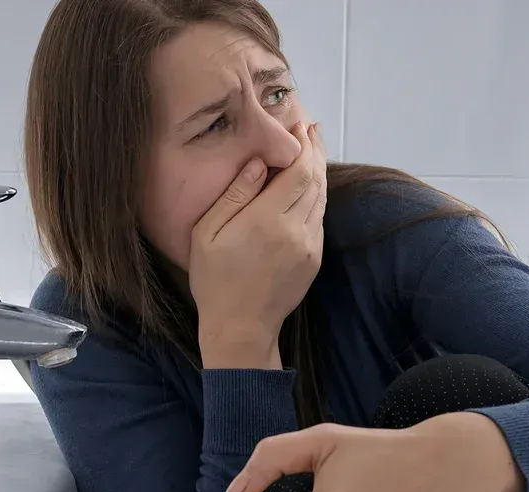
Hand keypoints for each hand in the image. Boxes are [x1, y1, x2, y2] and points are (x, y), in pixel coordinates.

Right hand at [189, 121, 326, 367]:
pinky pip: (319, 217)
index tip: (299, 124)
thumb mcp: (207, 235)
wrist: (241, 329)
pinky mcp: (314, 258)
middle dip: (315, 150)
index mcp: (267, 220)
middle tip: (309, 128)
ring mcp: (309, 246)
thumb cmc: (214, 281)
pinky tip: (307, 185)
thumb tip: (259, 163)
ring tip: (311, 148)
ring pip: (321, 197)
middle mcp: (295, 230)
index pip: (298, 171)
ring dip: (318, 170)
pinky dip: (316, 195)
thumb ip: (234, 195)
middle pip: (315, 179)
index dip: (303, 144)